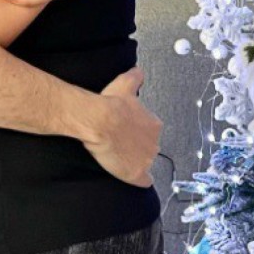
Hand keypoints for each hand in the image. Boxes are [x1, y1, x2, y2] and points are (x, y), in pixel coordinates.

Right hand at [83, 67, 161, 187]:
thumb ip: (136, 76)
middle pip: (149, 147)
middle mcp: (154, 143)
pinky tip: (133, 177)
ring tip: (120, 156)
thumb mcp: (125, 83)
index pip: (150, 130)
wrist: (99, 120)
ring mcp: (146, 160)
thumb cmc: (111, 102)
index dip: (137, 130)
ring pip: (145, 163)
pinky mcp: (136, 175)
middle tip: (121, 142)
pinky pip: (144, 182)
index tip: (126, 129)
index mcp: (154, 124)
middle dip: (138, 146)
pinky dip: (140, 180)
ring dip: (136, 161)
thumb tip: (138, 71)